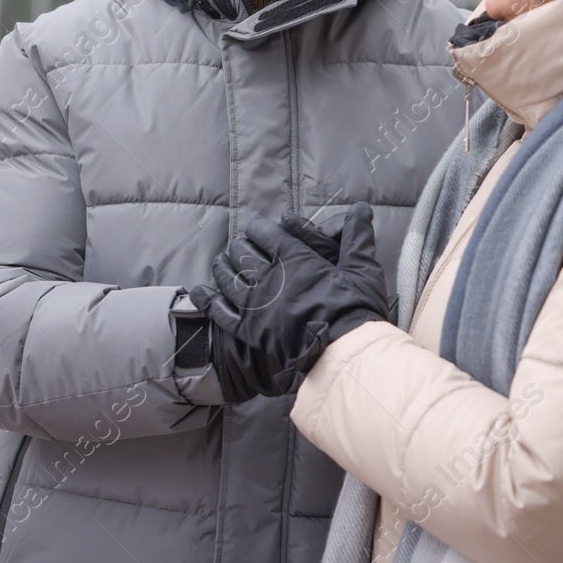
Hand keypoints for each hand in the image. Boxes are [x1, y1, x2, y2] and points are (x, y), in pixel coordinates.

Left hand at [190, 203, 389, 387]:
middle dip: (240, 246)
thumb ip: (358, 236)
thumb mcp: (362, 268)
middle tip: (240, 245)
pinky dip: (207, 300)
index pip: (267, 233)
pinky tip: (200, 292)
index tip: (259, 227)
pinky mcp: (249, 331)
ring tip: (220, 262)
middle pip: (243, 253)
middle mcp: (270, 277)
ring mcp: (256, 305)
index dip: (260, 228)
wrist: (342, 355)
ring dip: (222, 267)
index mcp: (295, 259)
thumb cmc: (355, 311)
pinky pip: (220, 312)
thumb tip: (362, 208)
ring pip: (228, 279)